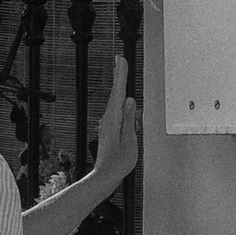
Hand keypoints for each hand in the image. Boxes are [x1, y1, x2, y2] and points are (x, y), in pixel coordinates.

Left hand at [87, 53, 137, 202]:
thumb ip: (130, 120)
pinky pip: (116, 109)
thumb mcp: (129, 140)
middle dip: (118, 74)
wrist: (105, 175)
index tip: (122, 61)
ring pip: (115, 100)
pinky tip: (121, 97)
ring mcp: (108, 124)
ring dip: (118, 84)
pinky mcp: (110, 129)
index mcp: (113, 120)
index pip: (118, 92)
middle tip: (119, 59)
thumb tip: (129, 101)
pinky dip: (118, 97)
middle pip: (115, 92)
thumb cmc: (118, 162)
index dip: (121, 75)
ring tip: (120, 71)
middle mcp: (108, 119)